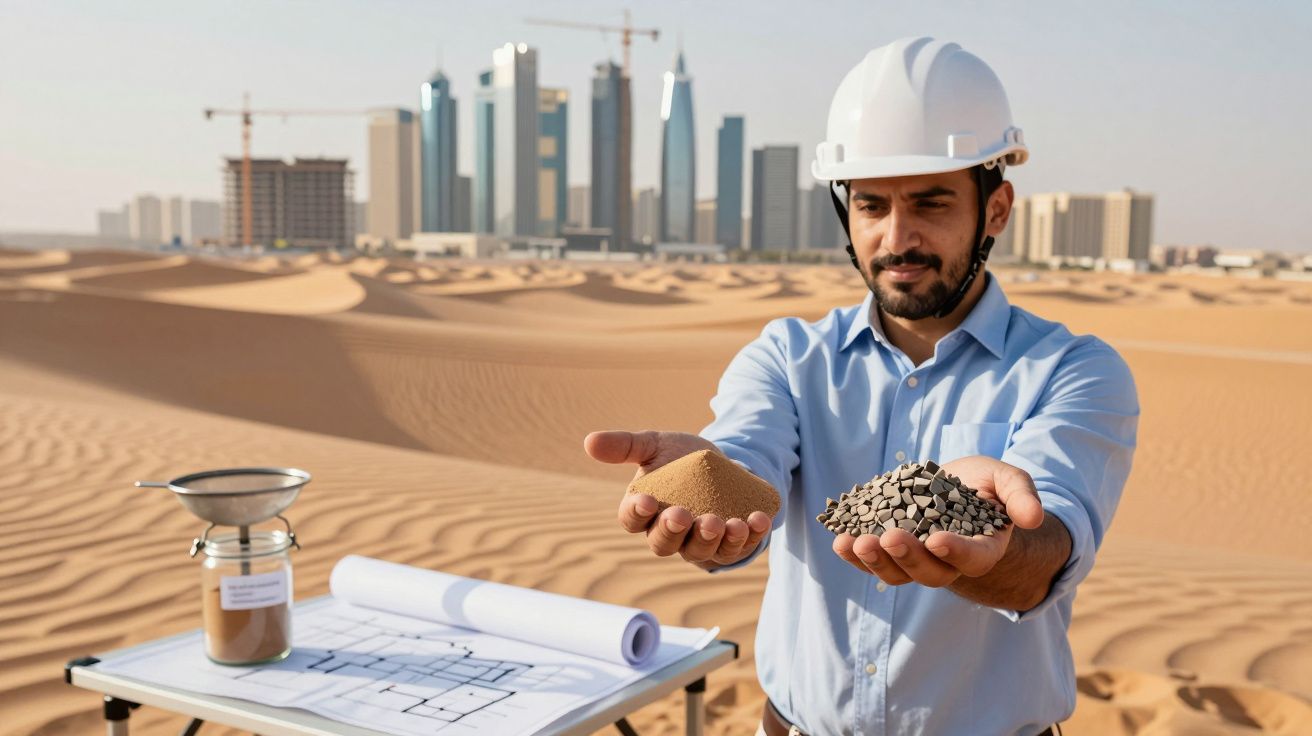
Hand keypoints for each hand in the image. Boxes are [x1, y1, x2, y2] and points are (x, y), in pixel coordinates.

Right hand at [584, 430, 772, 569]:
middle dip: (673, 531)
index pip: (632, 519)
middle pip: (663, 544)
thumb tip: (589, 442)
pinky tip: (756, 519)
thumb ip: (626, 445)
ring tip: (725, 522)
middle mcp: (670, 534)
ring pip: (701, 552)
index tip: (647, 501)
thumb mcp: (657, 445)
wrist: (725, 465)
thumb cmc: (683, 458)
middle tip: (682, 514)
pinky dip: (749, 536)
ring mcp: (701, 543)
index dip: (637, 513)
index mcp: (645, 511)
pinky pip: (738, 549)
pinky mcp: (731, 546)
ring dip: (712, 539)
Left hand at [832, 455, 1043, 587]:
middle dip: (907, 557)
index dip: (956, 552)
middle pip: (928, 572)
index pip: (973, 558)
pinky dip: (853, 554)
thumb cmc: (986, 485)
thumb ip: (1021, 496)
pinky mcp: (889, 548)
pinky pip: (870, 559)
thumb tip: (1033, 517)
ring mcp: (915, 558)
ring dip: (873, 561)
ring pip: (895, 572)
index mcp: (982, 548)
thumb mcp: (1007, 480)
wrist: (955, 485)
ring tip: (853, 543)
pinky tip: (840, 539)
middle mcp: (947, 562)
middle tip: (889, 538)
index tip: (938, 540)